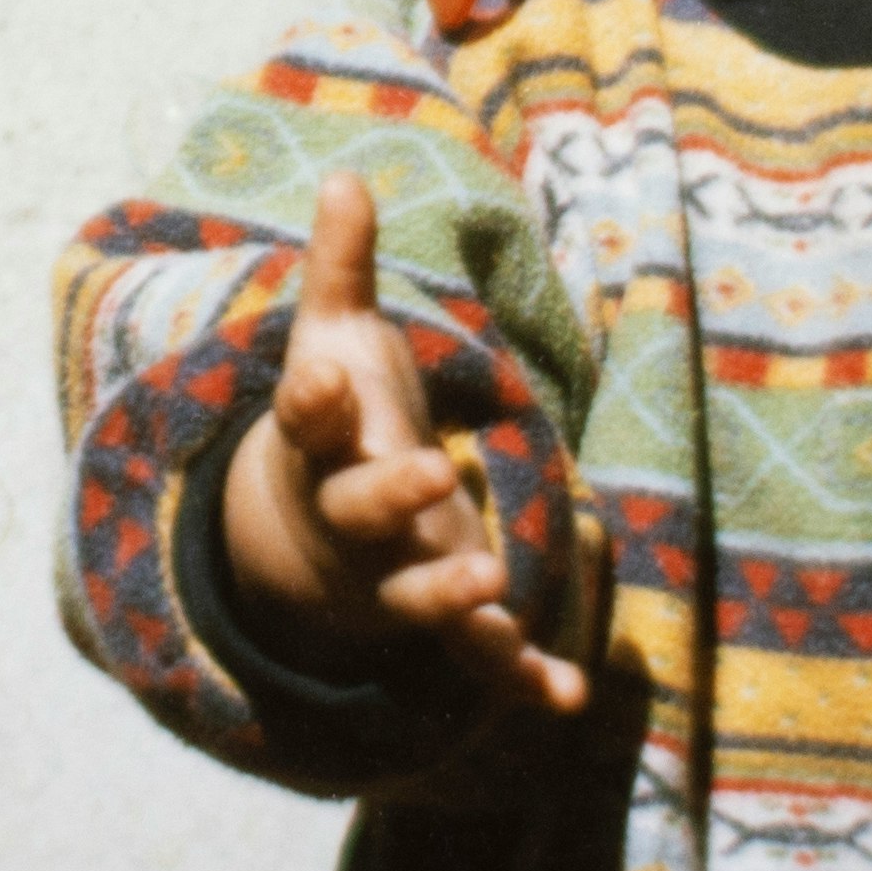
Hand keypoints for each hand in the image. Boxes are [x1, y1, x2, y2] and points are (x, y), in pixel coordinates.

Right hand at [219, 172, 588, 717]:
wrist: (304, 542)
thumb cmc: (335, 423)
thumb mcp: (331, 340)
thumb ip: (340, 268)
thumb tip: (347, 176)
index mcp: (323, 447)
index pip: (309, 422)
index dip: (315, 404)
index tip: (325, 381)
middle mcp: (347, 518)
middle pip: (358, 512)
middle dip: (394, 497)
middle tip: (436, 472)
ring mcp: (388, 576)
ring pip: (410, 595)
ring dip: (448, 595)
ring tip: (488, 582)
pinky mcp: (433, 618)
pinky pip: (472, 659)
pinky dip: (517, 675)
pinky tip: (567, 695)